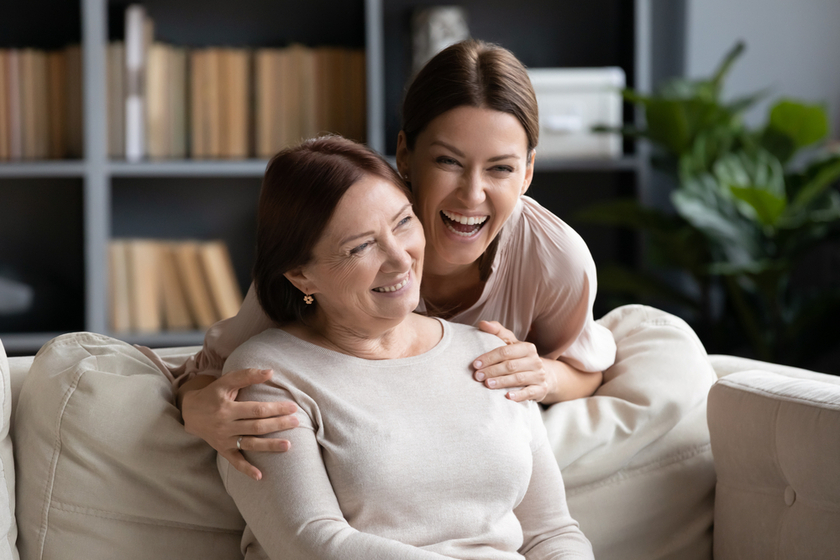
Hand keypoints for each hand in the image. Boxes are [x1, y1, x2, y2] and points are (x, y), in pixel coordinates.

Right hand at [181, 368, 298, 480]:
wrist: (190, 412)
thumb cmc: (213, 394)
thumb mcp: (226, 381)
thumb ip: (247, 376)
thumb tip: (270, 372)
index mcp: (227, 409)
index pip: (256, 410)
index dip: (275, 409)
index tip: (292, 407)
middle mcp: (226, 426)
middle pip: (257, 427)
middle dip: (278, 425)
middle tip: (296, 422)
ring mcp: (224, 440)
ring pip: (250, 444)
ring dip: (269, 446)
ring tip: (288, 445)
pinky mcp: (223, 450)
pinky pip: (235, 462)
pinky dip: (247, 470)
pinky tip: (260, 476)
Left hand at [474, 321, 555, 402]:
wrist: (542, 375)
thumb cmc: (520, 358)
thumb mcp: (511, 343)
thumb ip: (497, 331)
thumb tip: (482, 323)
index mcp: (527, 348)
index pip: (505, 351)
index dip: (489, 357)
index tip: (475, 364)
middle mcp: (535, 361)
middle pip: (511, 366)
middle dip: (492, 370)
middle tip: (477, 376)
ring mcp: (539, 376)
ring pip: (518, 379)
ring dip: (502, 382)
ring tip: (487, 384)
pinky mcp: (541, 389)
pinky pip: (530, 393)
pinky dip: (519, 395)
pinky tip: (507, 397)